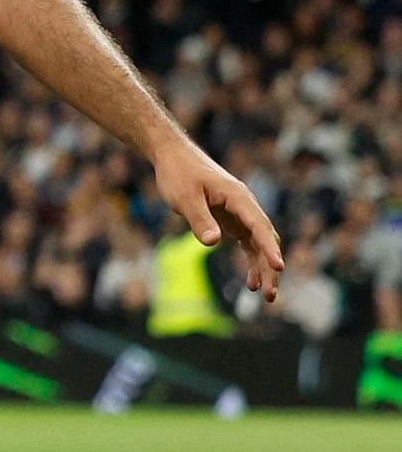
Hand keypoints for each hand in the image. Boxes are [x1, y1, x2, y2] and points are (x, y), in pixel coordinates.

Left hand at [155, 142, 284, 301]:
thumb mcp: (185, 197)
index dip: (269, 248)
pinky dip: (251, 260)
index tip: (278, 267)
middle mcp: (245, 205)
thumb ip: (199, 219)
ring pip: (259, 244)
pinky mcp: (230, 219)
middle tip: (270, 295)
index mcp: (238, 197)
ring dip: (263, 268)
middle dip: (270, 267)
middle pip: (265, 239)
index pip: (259, 226)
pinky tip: (249, 282)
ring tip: (265, 295)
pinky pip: (247, 243)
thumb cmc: (179, 174)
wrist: (173, 156)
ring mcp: (239, 213)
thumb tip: (213, 243)